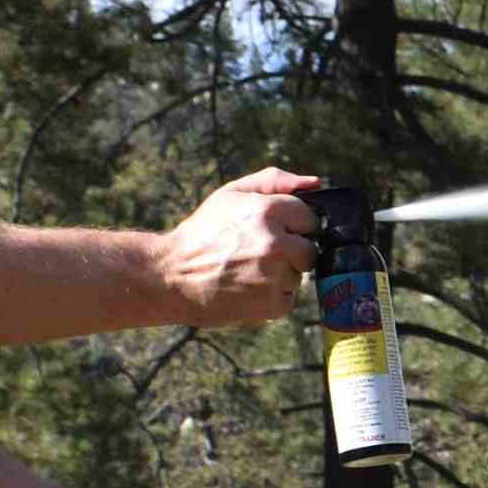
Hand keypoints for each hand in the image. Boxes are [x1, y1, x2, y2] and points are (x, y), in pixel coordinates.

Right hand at [164, 166, 320, 325]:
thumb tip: (316, 182)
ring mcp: (275, 276)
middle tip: (259, 254)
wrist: (171, 276)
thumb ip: (274, 182)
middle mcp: (276, 243)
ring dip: (280, 275)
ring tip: (247, 272)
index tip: (273, 232)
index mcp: (268, 211)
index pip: (310, 219)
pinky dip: (271, 297)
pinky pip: (288, 299)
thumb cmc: (202, 233)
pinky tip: (246, 289)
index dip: (292, 226)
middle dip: (290, 252)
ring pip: (297, 276)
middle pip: (309, 251)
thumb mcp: (231, 194)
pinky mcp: (271, 304)